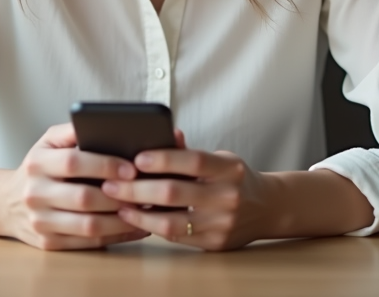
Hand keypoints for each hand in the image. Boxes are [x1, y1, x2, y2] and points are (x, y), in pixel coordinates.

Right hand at [0, 123, 148, 250]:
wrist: (6, 203)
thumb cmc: (40, 167)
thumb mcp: (49, 142)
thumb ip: (75, 131)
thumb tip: (111, 126)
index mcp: (37, 163)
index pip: (73, 163)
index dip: (105, 165)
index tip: (132, 168)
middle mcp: (34, 194)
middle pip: (83, 198)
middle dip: (119, 195)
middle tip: (146, 191)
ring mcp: (40, 222)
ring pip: (88, 226)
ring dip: (122, 220)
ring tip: (145, 209)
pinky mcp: (48, 243)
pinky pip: (88, 243)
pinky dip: (117, 236)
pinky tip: (136, 227)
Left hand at [101, 139, 276, 250]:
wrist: (268, 208)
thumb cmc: (235, 178)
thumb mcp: (221, 158)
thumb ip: (191, 152)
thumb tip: (167, 134)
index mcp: (229, 169)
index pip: (193, 161)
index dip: (163, 159)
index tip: (135, 158)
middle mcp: (228, 196)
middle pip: (175, 192)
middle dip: (137, 188)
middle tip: (110, 183)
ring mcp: (222, 223)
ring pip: (172, 220)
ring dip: (139, 213)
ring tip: (117, 204)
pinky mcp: (214, 243)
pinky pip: (177, 236)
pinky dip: (152, 227)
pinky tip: (136, 219)